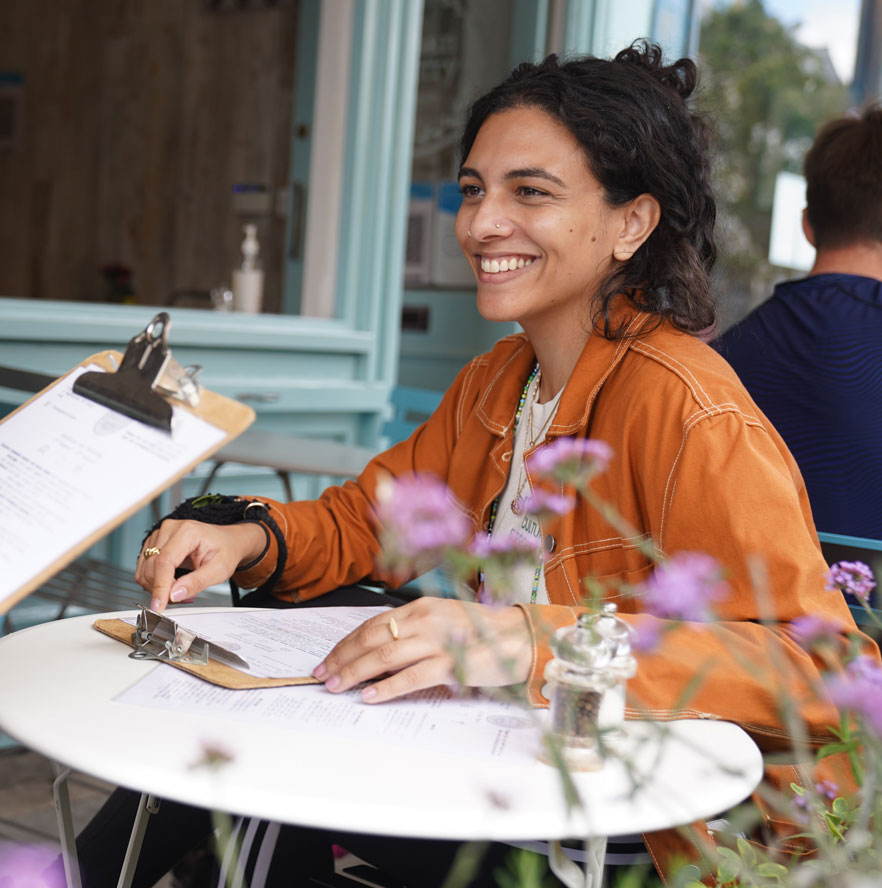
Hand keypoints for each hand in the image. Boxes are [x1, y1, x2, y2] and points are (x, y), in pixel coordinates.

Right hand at [136, 519, 266, 610]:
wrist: (228, 542)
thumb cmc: (226, 551)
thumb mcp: (219, 570)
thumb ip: (197, 582)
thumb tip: (174, 594)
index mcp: (188, 532)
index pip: (165, 561)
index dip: (160, 586)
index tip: (159, 605)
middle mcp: (170, 529)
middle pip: (152, 567)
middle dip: (162, 589)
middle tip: (183, 597)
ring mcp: (160, 534)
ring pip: (145, 570)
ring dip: (157, 587)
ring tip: (181, 590)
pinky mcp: (155, 543)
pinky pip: (144, 568)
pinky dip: (155, 582)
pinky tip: (172, 584)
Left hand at [313, 597, 531, 702]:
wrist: (520, 637)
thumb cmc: (482, 632)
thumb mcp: (443, 621)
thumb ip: (414, 631)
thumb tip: (379, 651)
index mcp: (422, 607)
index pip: (373, 623)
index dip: (347, 642)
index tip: (329, 658)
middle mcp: (426, 619)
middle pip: (372, 637)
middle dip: (343, 657)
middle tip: (323, 675)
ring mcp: (438, 639)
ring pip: (385, 655)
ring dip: (356, 672)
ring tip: (337, 686)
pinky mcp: (452, 662)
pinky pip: (412, 676)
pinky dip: (388, 687)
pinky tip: (370, 697)